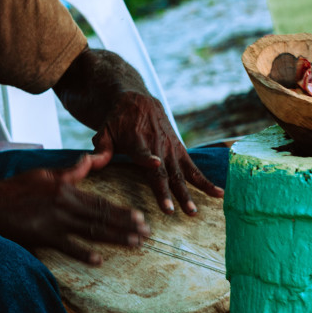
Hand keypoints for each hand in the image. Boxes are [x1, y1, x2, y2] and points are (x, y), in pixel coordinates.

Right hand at [0, 152, 149, 265]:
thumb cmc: (16, 189)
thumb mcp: (44, 174)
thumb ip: (70, 171)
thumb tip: (90, 159)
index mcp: (66, 189)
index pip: (100, 201)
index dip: (122, 210)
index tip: (140, 217)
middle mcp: (65, 205)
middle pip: (102, 217)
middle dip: (126, 226)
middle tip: (146, 234)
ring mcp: (55, 222)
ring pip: (91, 231)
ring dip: (115, 238)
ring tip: (134, 244)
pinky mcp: (44, 236)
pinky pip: (68, 247)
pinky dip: (84, 254)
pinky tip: (99, 260)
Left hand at [92, 91, 223, 214]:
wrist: (138, 101)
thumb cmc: (116, 121)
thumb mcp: (104, 130)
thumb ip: (101, 148)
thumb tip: (91, 162)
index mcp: (137, 140)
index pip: (142, 151)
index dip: (148, 158)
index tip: (155, 164)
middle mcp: (157, 146)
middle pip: (164, 171)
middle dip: (169, 191)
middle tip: (174, 210)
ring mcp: (171, 149)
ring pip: (181, 173)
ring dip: (189, 193)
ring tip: (194, 211)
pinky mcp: (180, 150)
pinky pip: (194, 168)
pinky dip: (206, 181)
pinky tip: (220, 193)